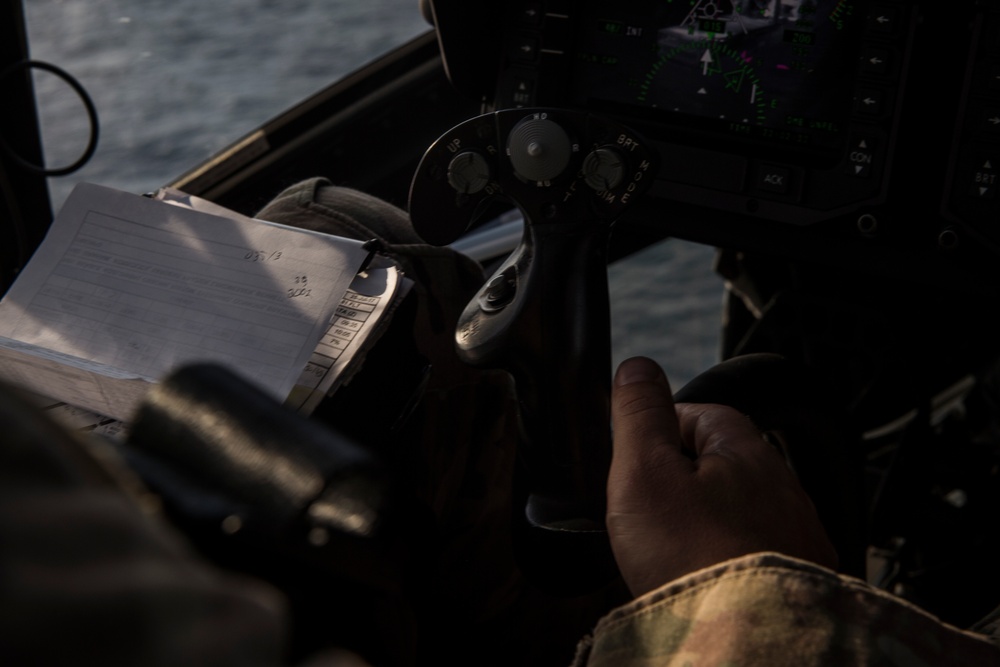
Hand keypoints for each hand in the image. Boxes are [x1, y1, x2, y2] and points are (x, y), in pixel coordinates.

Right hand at [607, 356, 837, 596]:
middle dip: (687, 477)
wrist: (746, 635)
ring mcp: (798, 538)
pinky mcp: (802, 581)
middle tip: (649, 504)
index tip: (638, 448)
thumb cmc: (693, 556)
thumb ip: (639, 414)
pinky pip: (757, 554)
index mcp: (748, 451)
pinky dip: (730, 558)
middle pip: (725, 465)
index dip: (663, 425)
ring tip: (674, 547)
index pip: (703, 413)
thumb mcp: (645, 471)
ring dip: (712, 520)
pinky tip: (705, 576)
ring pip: (744, 512)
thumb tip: (637, 367)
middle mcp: (784, 489)